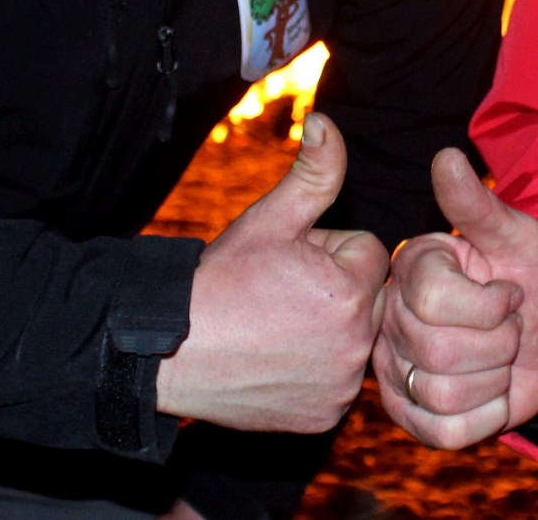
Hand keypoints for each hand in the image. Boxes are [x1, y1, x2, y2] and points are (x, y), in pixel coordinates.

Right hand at [155, 114, 387, 431]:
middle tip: (280, 296)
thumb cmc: (220, 281)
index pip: (365, 250)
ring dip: (329, 328)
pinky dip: (316, 370)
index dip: (325, 249)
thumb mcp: (269, 219)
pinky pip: (337, 379)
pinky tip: (279, 360)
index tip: (287, 266)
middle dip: (335, 288)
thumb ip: (314, 172)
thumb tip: (328, 121)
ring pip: (355, 337)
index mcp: (352, 291)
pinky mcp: (325, 416)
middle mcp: (357, 344)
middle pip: (367, 295)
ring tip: (277, 326)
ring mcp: (341, 386)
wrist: (170, 350)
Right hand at [375, 148, 537, 448]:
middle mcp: (391, 317)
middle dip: (499, 345)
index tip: (509, 294)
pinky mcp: (409, 415)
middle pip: (439, 351)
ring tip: (499, 359)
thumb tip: (447, 157)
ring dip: (495, 381)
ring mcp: (394, 369)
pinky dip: (485, 417)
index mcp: (411, 267)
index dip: (490, 306)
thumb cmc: (532, 281)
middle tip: (508, 331)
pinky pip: (445, 431)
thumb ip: (478, 205)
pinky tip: (490, 393)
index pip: (434, 299)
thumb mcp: (518, 238)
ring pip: (442, 394)